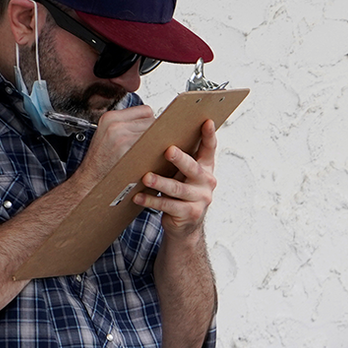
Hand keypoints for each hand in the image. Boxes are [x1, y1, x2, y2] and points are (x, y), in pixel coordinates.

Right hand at [75, 105, 155, 183]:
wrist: (90, 178)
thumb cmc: (101, 160)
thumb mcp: (108, 134)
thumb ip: (126, 125)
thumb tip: (151, 122)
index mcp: (110, 117)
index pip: (145, 110)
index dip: (151, 121)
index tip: (151, 130)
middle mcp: (115, 123)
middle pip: (152, 121)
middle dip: (155, 132)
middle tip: (152, 144)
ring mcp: (121, 135)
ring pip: (153, 133)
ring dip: (156, 142)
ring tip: (150, 151)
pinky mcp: (127, 147)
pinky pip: (151, 145)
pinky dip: (153, 151)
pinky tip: (148, 158)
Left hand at [135, 119, 217, 239]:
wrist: (185, 225)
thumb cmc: (180, 193)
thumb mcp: (184, 174)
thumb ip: (181, 159)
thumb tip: (157, 136)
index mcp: (206, 167)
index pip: (209, 149)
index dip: (209, 135)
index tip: (206, 121)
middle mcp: (207, 182)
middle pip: (193, 168)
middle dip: (180, 159)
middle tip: (168, 151)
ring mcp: (200, 199)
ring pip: (178, 189)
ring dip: (160, 182)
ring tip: (146, 177)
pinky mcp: (190, 213)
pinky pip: (168, 206)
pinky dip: (151, 201)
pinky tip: (138, 197)